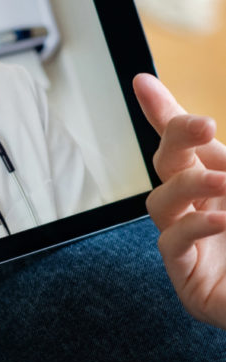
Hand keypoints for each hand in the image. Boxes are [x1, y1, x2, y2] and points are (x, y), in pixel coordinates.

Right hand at [133, 73, 225, 327]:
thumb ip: (225, 162)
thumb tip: (218, 151)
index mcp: (219, 185)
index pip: (184, 145)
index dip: (160, 111)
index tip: (143, 83)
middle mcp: (200, 209)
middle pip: (166, 164)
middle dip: (176, 137)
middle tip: (203, 126)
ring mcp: (191, 244)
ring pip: (160, 202)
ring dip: (188, 185)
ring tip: (223, 183)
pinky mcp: (189, 278)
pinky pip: (172, 244)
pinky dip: (194, 228)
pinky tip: (220, 220)